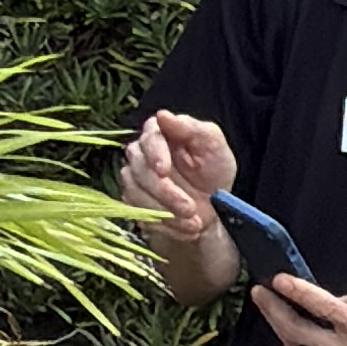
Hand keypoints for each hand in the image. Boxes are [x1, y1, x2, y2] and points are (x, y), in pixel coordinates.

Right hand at [122, 107, 237, 236]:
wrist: (213, 205)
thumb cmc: (213, 169)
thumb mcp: (213, 145)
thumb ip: (191, 128)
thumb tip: (163, 116)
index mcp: (160, 132)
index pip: (149, 138)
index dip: (154, 155)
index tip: (163, 171)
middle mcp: (141, 153)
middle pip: (139, 170)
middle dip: (166, 193)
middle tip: (190, 208)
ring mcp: (134, 179)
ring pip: (136, 194)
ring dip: (165, 212)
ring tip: (194, 224)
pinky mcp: (132, 202)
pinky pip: (139, 215)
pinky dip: (164, 226)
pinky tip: (185, 230)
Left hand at [250, 273, 346, 345]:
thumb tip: (325, 301)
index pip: (317, 304)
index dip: (294, 289)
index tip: (277, 279)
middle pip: (294, 330)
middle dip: (272, 309)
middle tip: (261, 293)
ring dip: (283, 327)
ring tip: (273, 309)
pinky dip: (301, 343)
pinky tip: (297, 331)